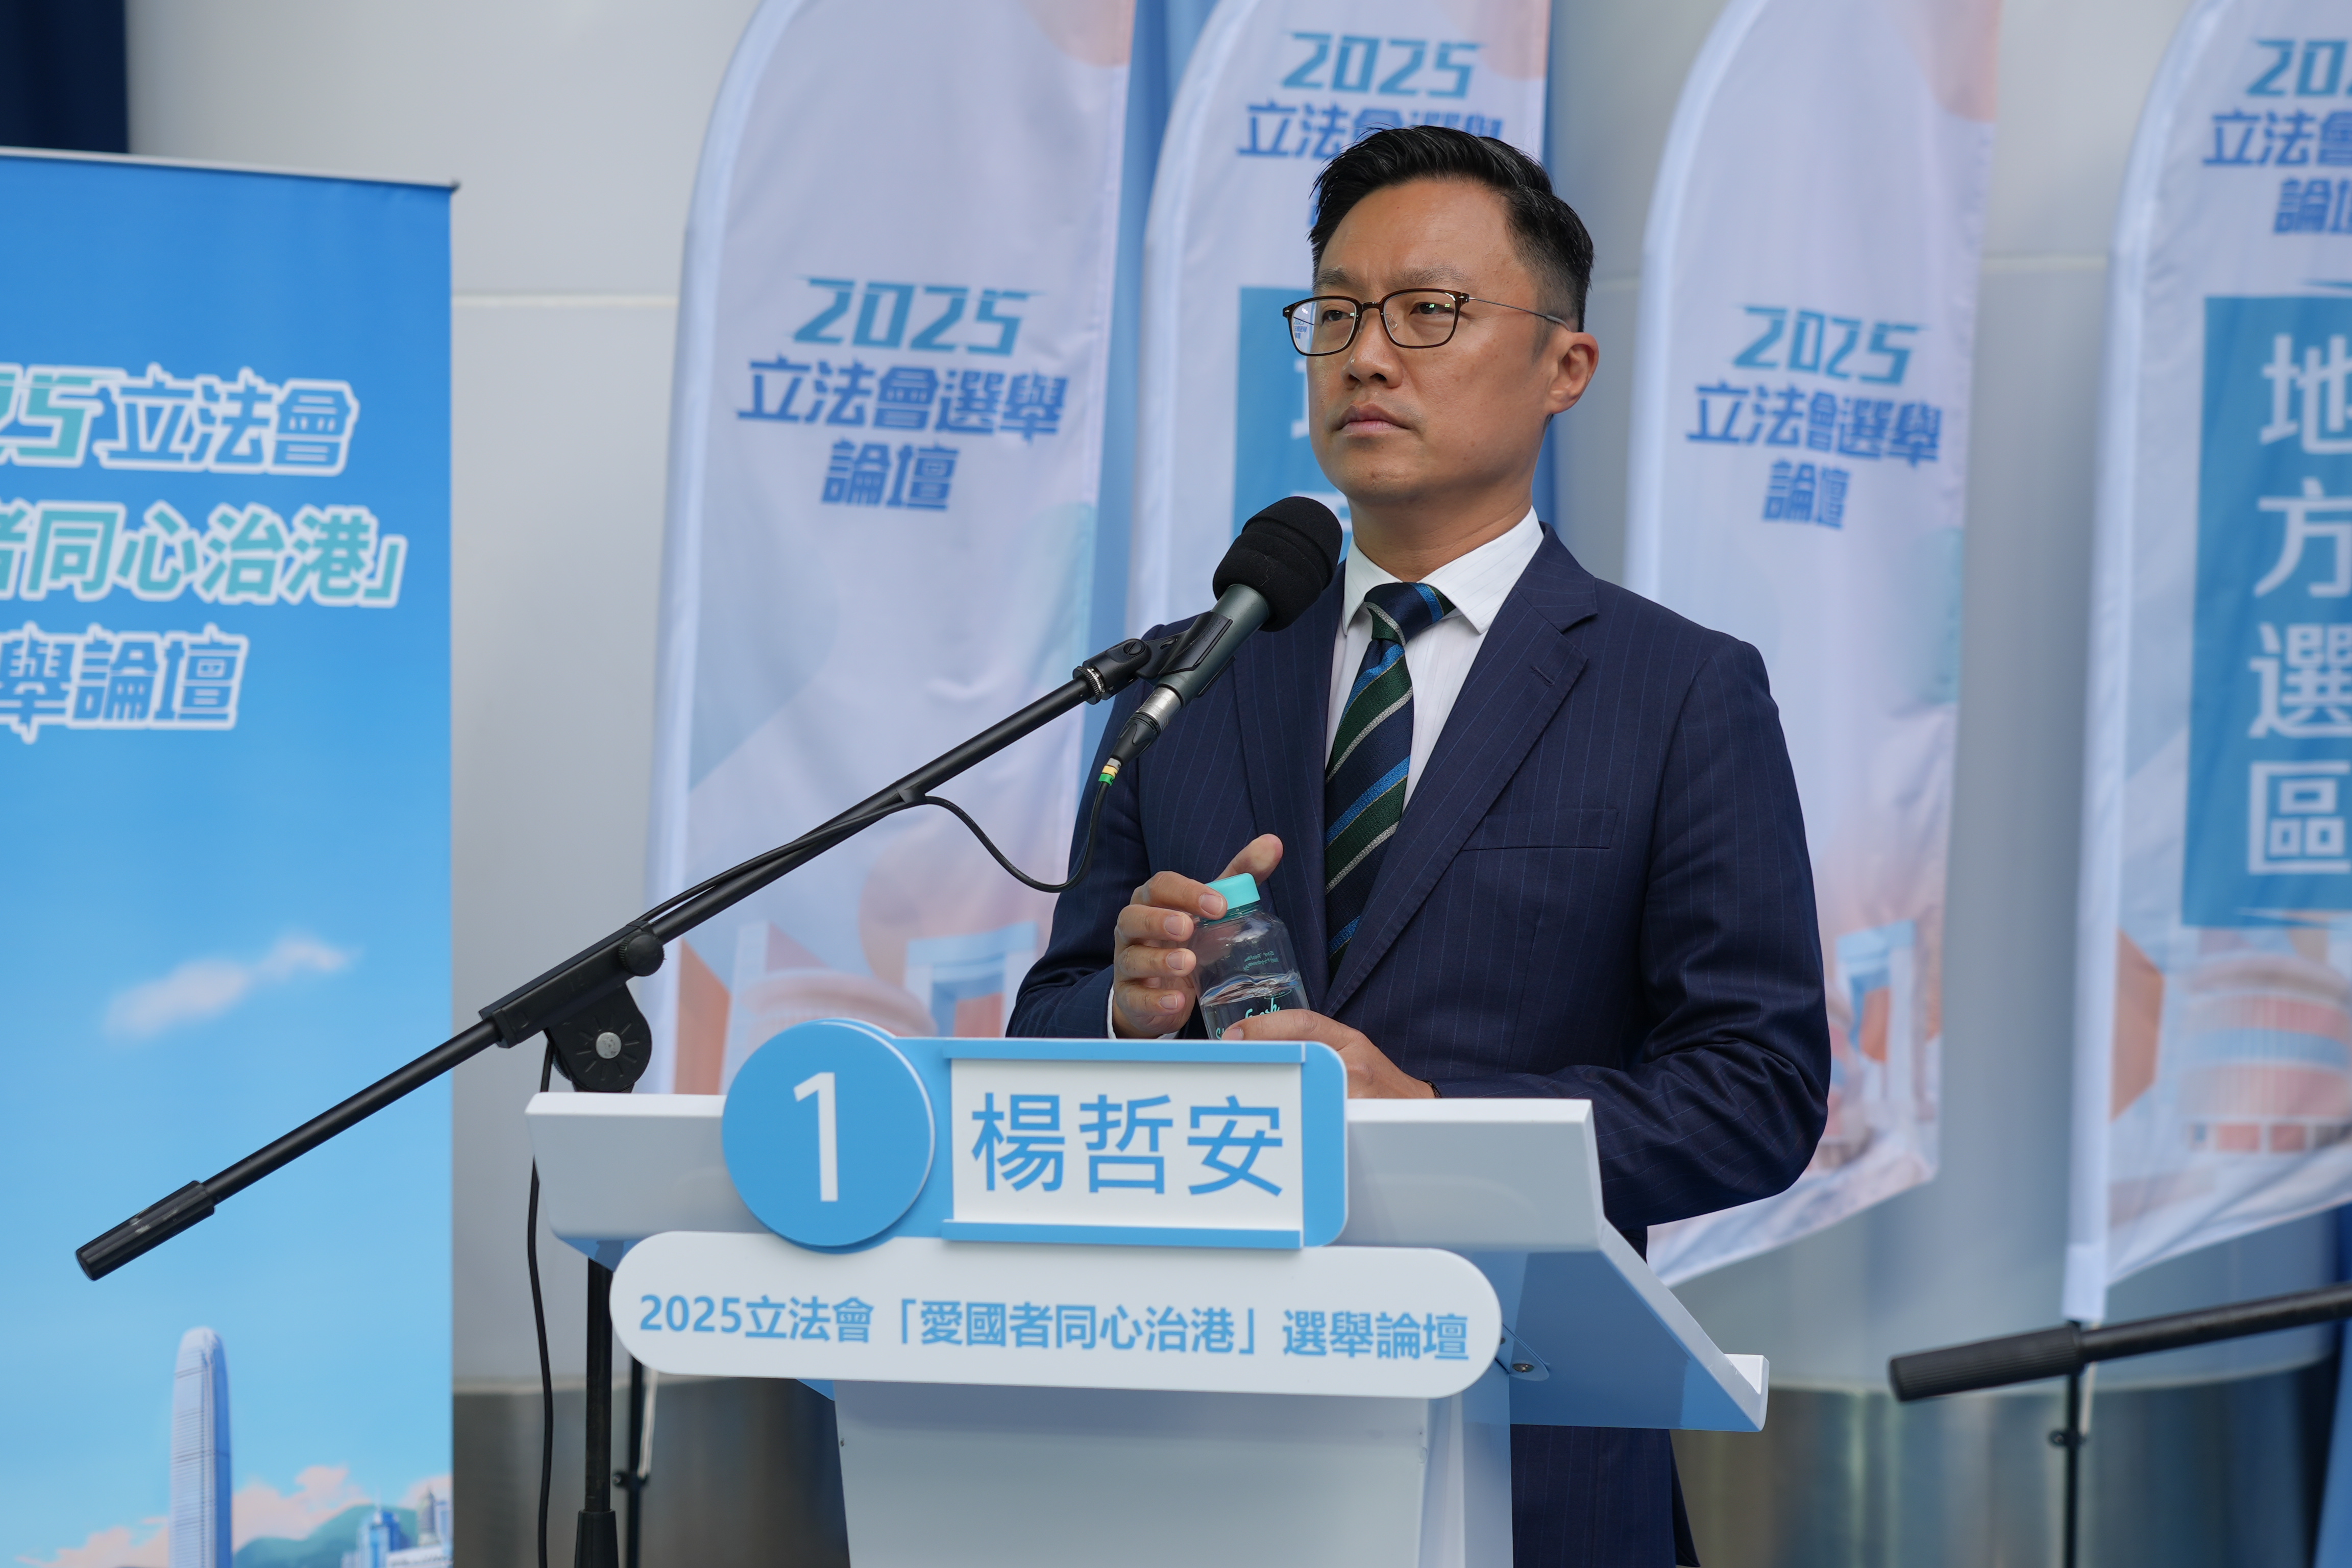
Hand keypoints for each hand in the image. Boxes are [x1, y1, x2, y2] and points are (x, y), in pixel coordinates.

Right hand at [1111, 834, 1282, 1038]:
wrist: (1164, 990)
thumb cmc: (1189, 939)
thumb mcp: (1212, 909)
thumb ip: (1240, 878)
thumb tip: (1274, 843)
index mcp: (1153, 900)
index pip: (1162, 886)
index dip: (1187, 892)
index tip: (1220, 905)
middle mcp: (1134, 928)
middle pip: (1134, 916)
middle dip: (1160, 920)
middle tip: (1188, 927)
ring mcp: (1128, 963)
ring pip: (1132, 957)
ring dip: (1159, 960)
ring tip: (1188, 963)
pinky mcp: (1130, 996)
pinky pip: (1135, 997)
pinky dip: (1156, 999)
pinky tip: (1178, 1000)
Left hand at [1216, 1009, 1435, 1098]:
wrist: (1418, 1109)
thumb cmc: (1378, 1082)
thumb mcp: (1351, 1051)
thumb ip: (1315, 1044)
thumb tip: (1259, 1045)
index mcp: (1349, 1040)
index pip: (1302, 1022)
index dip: (1264, 1025)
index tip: (1233, 1035)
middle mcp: (1354, 1061)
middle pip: (1298, 1053)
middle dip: (1261, 1056)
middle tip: (1230, 1063)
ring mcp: (1357, 1091)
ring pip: (1306, 1085)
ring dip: (1274, 1088)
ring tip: (1246, 1092)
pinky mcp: (1358, 1118)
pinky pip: (1320, 1114)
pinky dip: (1297, 1116)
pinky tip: (1276, 1120)